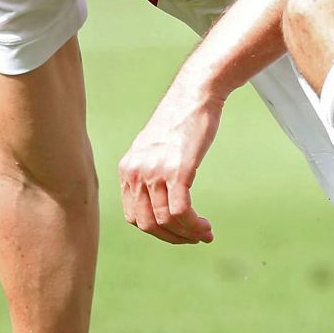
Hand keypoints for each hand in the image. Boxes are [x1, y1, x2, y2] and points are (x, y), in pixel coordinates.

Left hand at [118, 82, 221, 243]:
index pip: (133, 217)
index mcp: (127, 170)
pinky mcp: (178, 170)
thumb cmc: (180, 120)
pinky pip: (180, 211)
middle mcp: (136, 172)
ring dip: (187, 234)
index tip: (177, 232)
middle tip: (194, 238)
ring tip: (205, 233)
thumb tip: (157, 200)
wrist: (195, 94)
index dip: (157, 231)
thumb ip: (149, 172)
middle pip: (147, 224)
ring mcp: (155, 171)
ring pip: (165, 221)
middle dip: (172, 237)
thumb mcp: (154, 148)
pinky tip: (205, 226)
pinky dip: (193, 225)